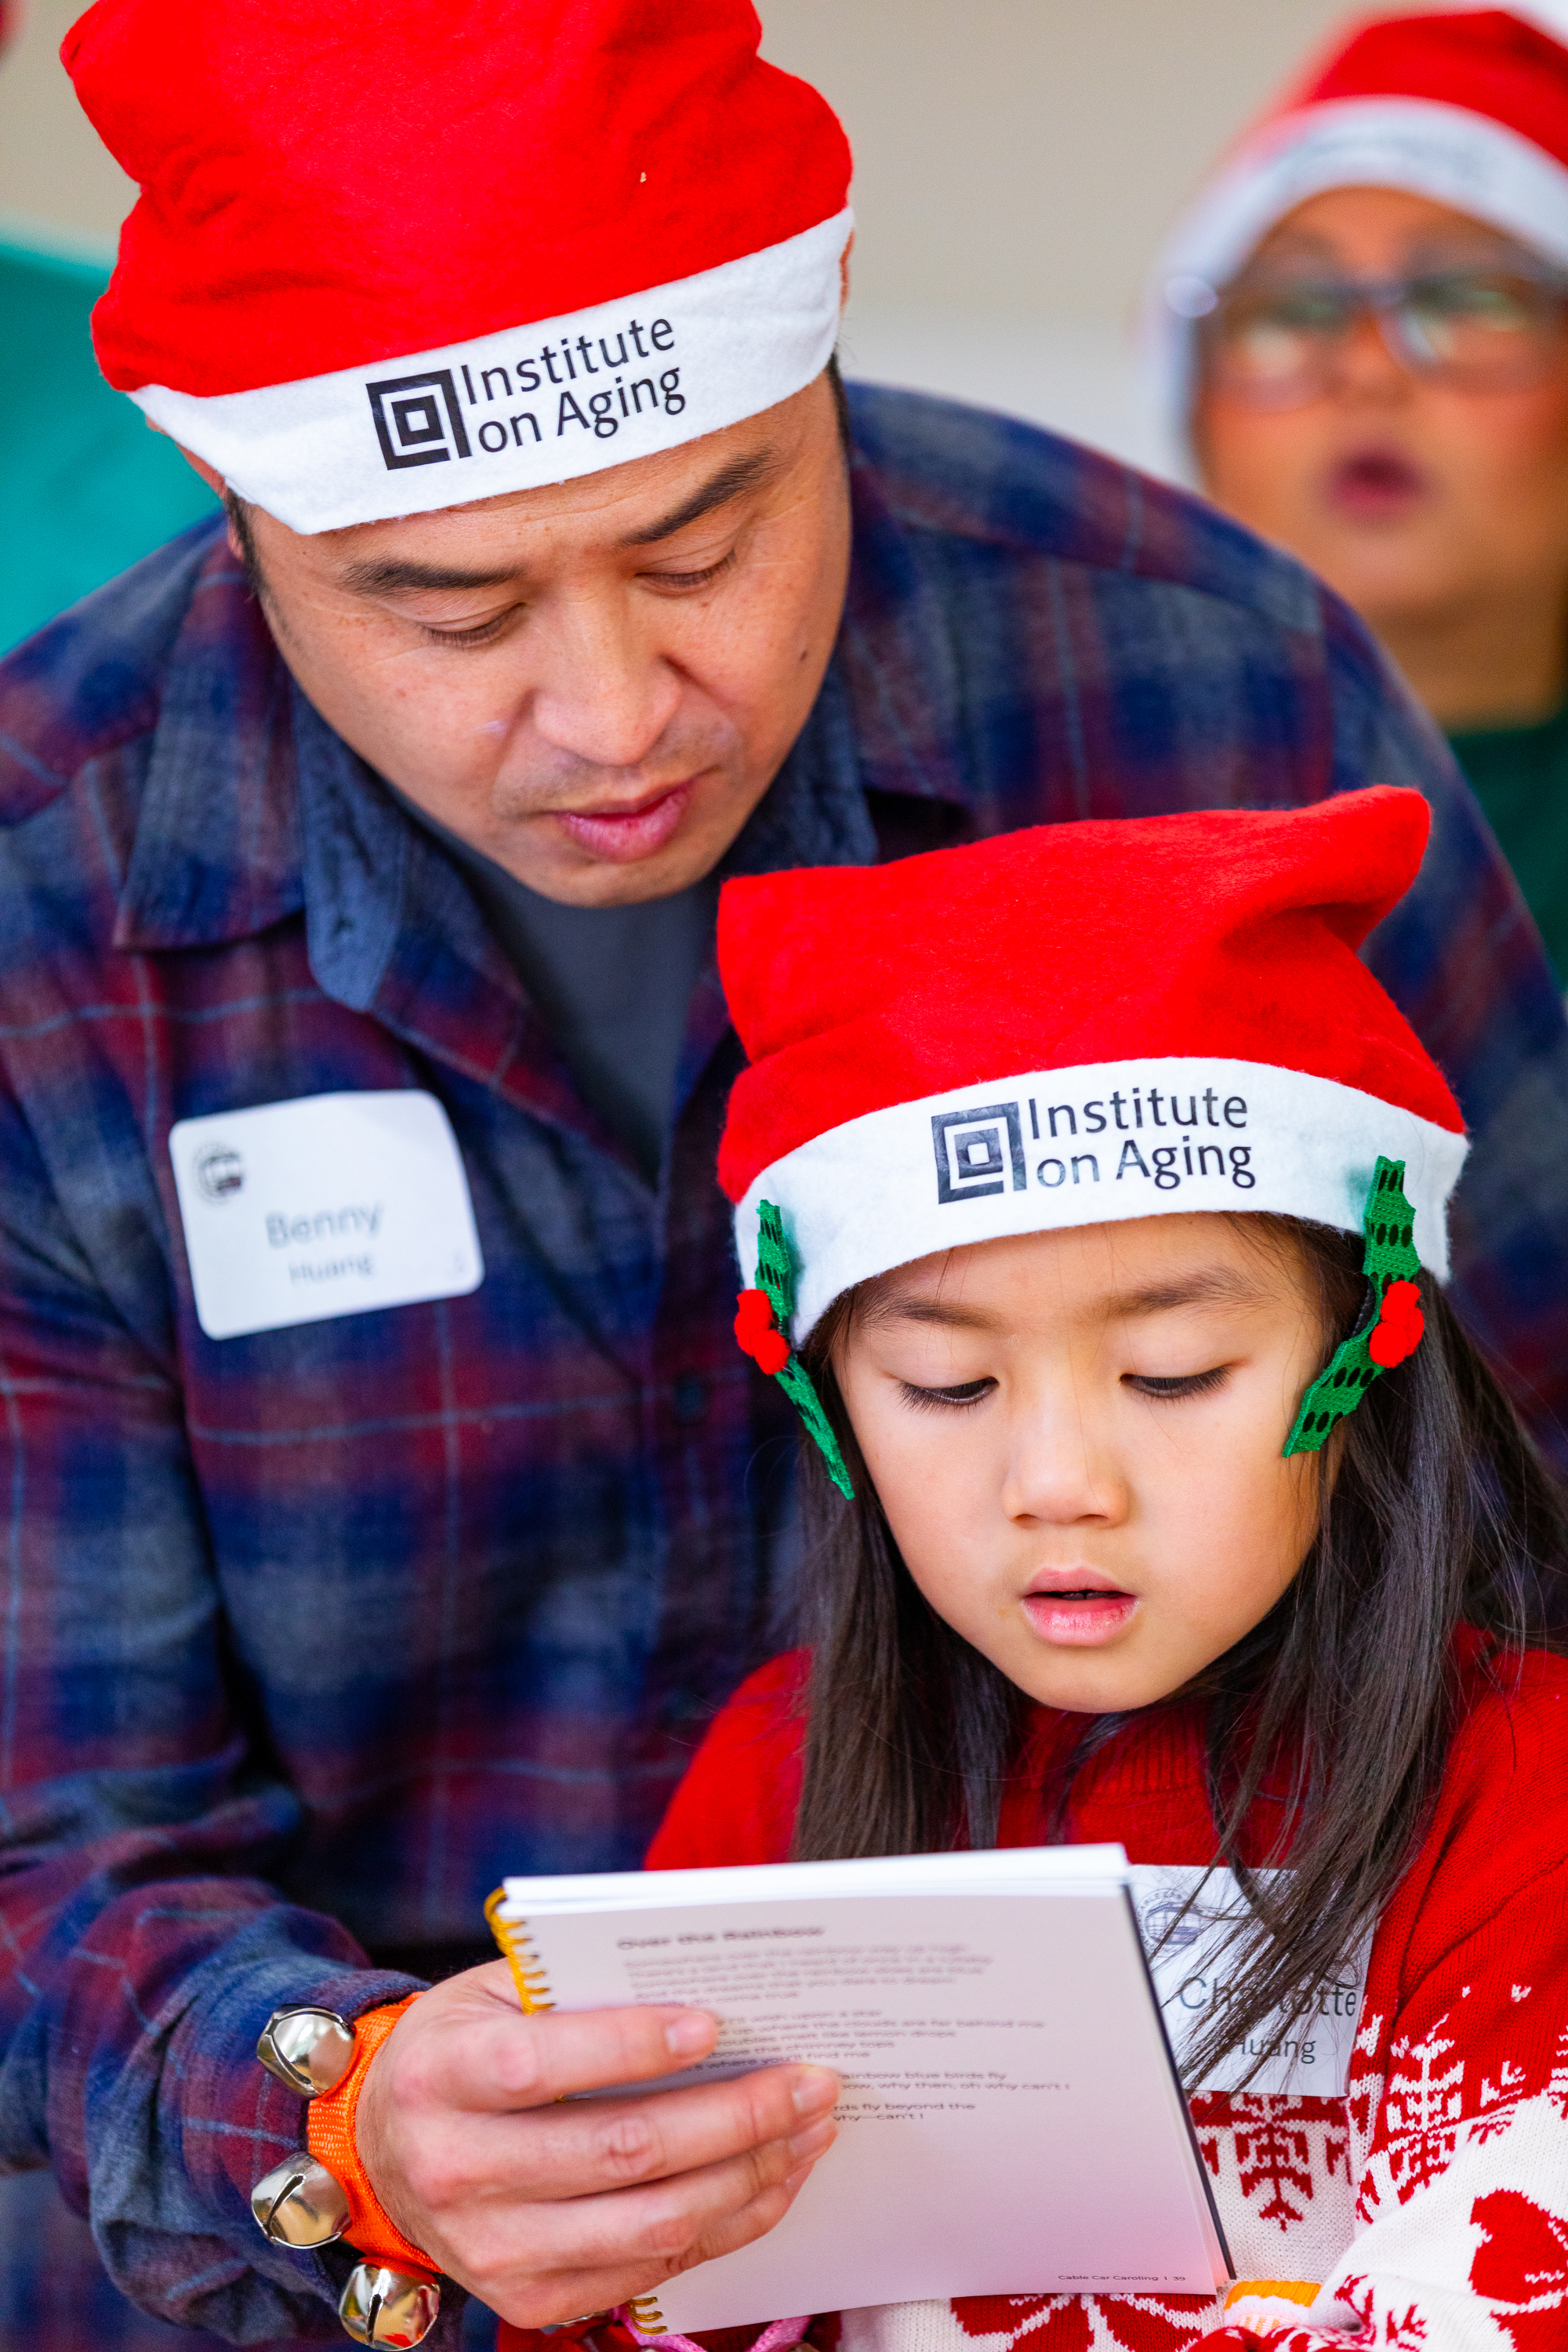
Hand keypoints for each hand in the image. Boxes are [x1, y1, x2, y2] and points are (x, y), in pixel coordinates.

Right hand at [355, 1960, 839, 2327]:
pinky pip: (653, 2269)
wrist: (384, 2153)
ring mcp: (494, 2251)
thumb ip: (576, 1989)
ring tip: (810, 2130)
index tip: (714, 2023)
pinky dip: (728, 2224)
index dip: (632, 2044)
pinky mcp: (532, 2301)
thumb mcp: (491, 1995)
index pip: (542, 2064)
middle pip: (620, 2151)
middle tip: (810, 2080)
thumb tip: (705, 1984)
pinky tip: (771, 2178)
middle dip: (734, 2115)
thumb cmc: (462, 2050)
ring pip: (651, 2223)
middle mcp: (457, 2172)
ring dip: (749, 2175)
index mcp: (440, 2077)